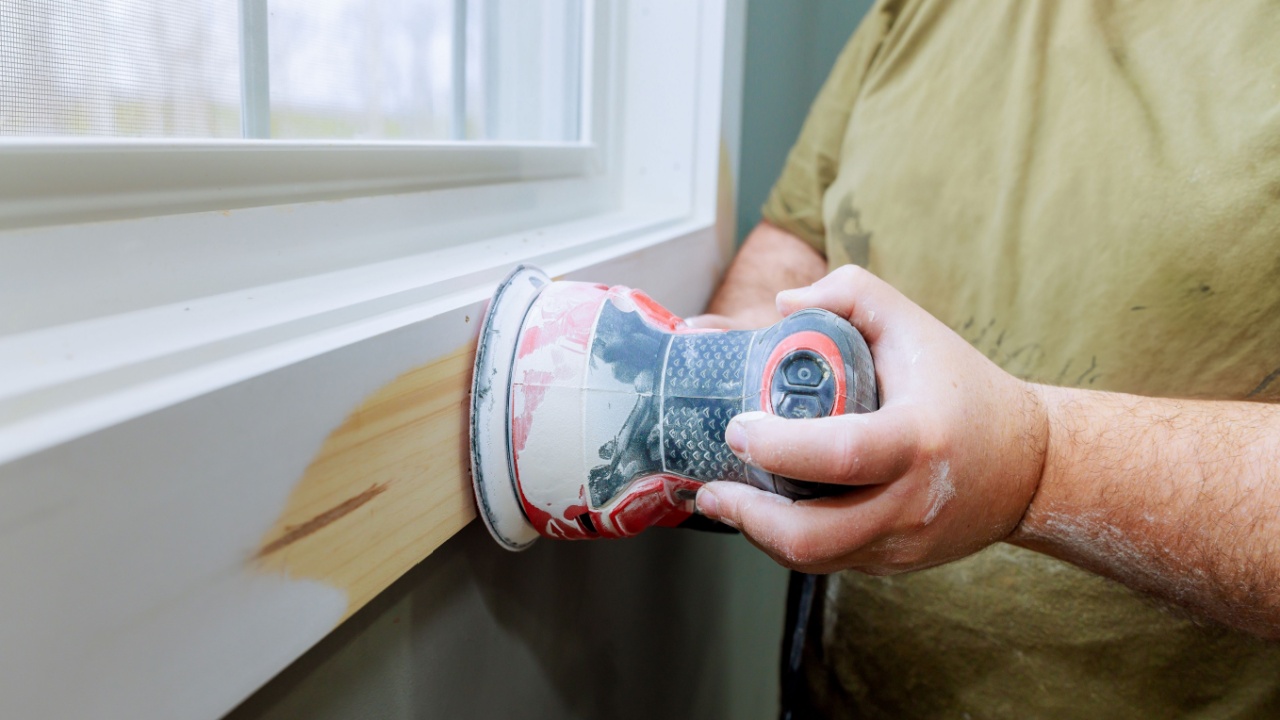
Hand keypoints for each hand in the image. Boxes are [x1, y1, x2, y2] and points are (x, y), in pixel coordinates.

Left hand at [695, 265, 1049, 574]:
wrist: (1029, 466)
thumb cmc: (965, 389)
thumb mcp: (915, 325)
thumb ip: (851, 293)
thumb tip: (783, 303)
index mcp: (917, 438)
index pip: (839, 455)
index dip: (778, 447)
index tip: (738, 427)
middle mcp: (911, 501)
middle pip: (814, 536)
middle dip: (749, 516)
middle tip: (712, 484)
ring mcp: (903, 541)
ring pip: (815, 559)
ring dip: (758, 533)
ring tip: (725, 499)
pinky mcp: (895, 563)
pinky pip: (829, 561)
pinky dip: (787, 540)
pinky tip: (764, 512)